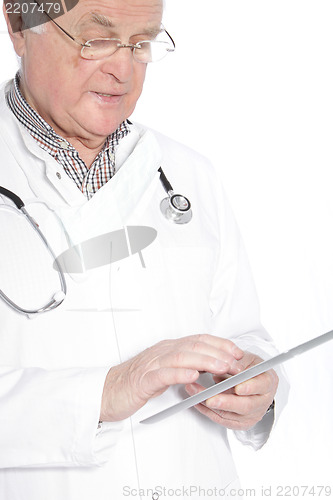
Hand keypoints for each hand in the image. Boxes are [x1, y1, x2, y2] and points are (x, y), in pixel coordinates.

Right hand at [100, 334, 243, 420]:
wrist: (107, 392)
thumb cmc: (136, 383)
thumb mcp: (165, 371)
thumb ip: (183, 365)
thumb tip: (209, 366)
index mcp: (168, 348)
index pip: (198, 340)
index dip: (219, 343)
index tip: (237, 351)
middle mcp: (161, 351)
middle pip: (193, 345)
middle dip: (218, 352)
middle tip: (236, 362)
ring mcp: (151, 364)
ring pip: (181, 356)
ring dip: (205, 360)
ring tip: (222, 367)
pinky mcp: (143, 380)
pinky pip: (163, 374)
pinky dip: (179, 373)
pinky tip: (193, 375)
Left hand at [185, 351, 278, 430]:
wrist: (251, 381)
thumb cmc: (249, 369)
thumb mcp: (247, 358)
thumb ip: (238, 361)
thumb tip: (227, 363)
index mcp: (267, 382)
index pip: (262, 386)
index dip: (251, 387)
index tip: (238, 387)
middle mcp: (261, 401)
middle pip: (245, 405)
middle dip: (226, 402)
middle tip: (210, 398)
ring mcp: (251, 415)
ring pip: (231, 415)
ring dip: (210, 406)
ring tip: (195, 394)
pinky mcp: (239, 423)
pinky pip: (222, 419)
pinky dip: (207, 411)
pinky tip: (197, 402)